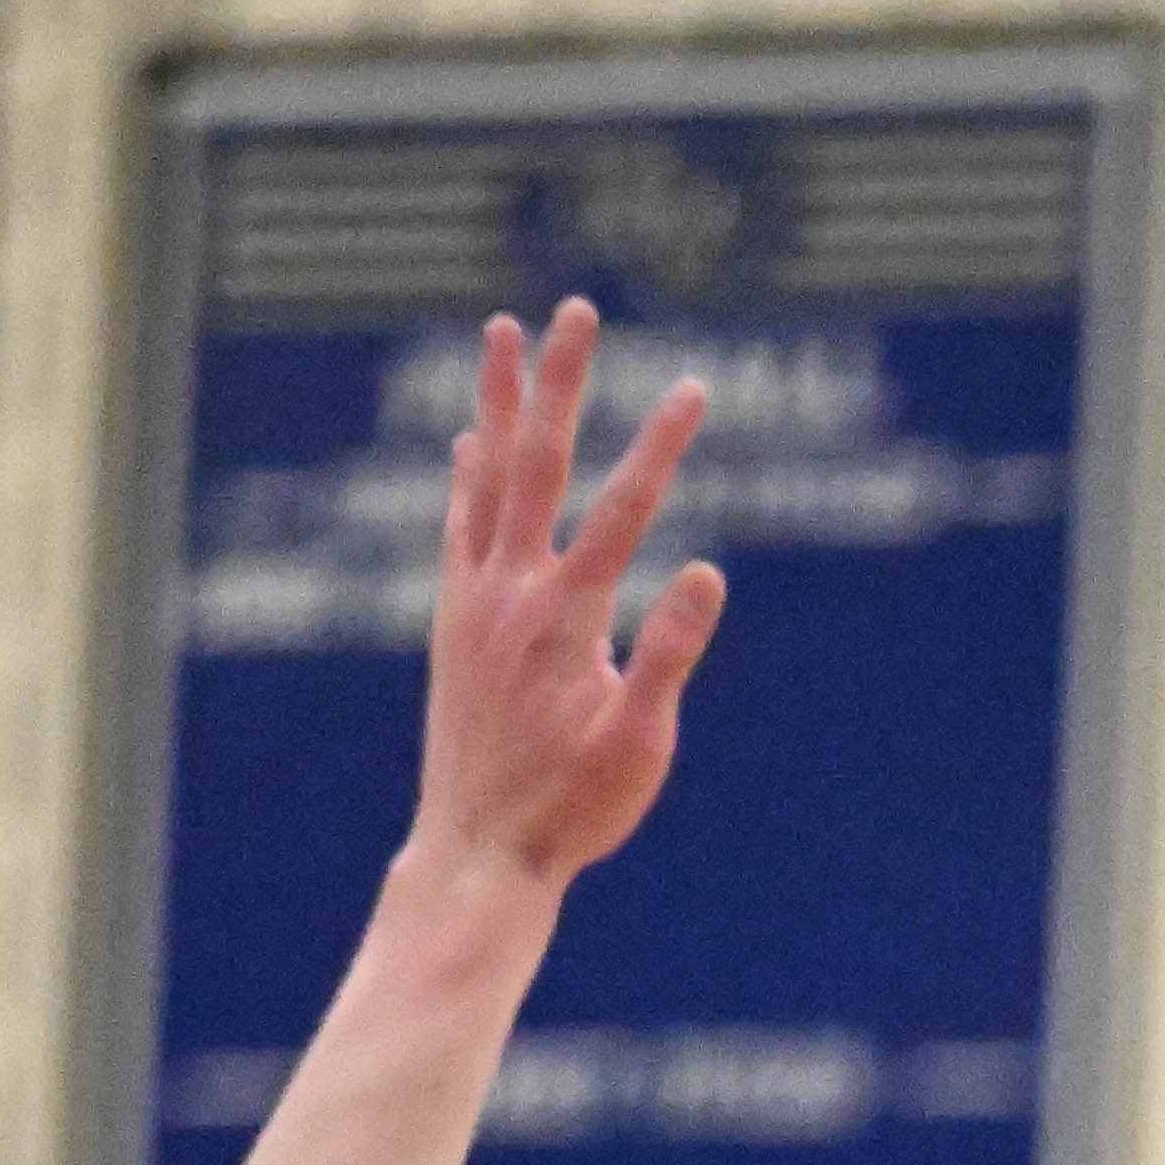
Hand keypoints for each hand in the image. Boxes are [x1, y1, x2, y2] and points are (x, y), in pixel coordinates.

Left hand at [412, 296, 724, 901]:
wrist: (478, 854)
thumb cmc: (570, 811)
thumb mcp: (639, 747)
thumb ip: (670, 655)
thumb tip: (709, 572)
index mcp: (565, 619)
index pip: (624, 511)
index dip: (662, 446)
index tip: (695, 387)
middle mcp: (511, 593)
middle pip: (540, 464)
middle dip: (563, 383)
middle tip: (575, 310)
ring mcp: (475, 603)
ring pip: (489, 478)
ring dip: (502, 403)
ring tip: (505, 333)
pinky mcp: (455, 624)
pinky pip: (460, 526)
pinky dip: (468, 475)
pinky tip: (473, 440)